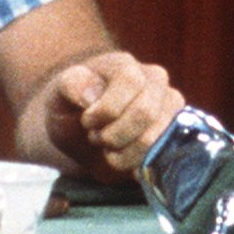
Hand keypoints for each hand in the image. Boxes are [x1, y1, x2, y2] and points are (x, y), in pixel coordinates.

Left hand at [41, 51, 181, 175]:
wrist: (81, 135)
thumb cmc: (71, 108)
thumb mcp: (59, 93)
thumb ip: (72, 84)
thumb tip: (92, 95)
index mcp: (127, 66)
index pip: (131, 81)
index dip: (106, 108)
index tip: (87, 121)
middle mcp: (156, 84)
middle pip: (145, 113)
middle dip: (113, 134)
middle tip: (96, 137)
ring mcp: (169, 111)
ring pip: (154, 139)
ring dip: (122, 154)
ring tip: (108, 148)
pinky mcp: (173, 138)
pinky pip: (162, 159)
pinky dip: (136, 166)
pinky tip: (122, 160)